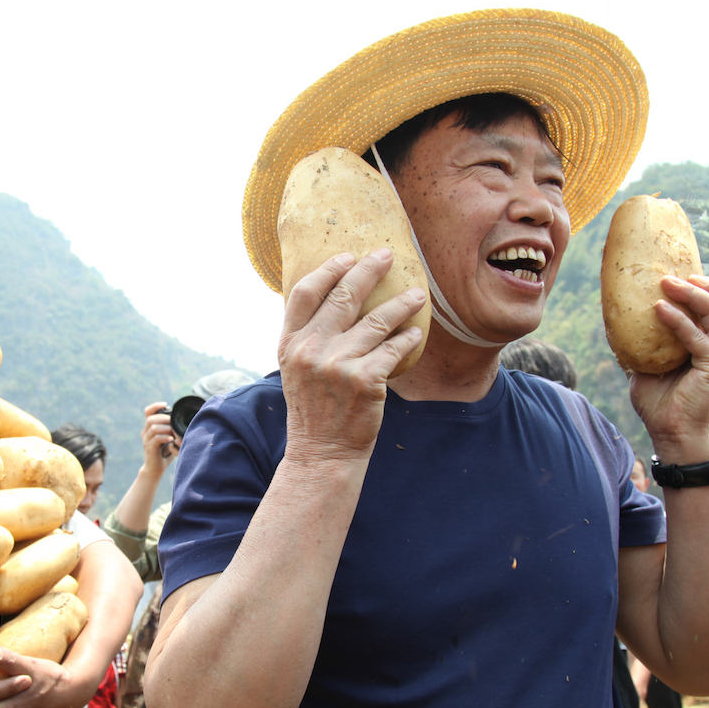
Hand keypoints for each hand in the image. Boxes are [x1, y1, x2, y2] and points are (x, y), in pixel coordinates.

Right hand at [140, 402, 179, 473]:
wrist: (155, 469)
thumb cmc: (164, 453)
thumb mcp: (168, 438)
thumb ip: (172, 429)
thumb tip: (184, 421)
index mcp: (149, 428)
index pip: (148, 412)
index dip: (155, 406)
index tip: (165, 404)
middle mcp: (145, 432)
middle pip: (151, 419)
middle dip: (165, 419)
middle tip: (174, 425)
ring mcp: (146, 440)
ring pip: (154, 427)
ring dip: (167, 429)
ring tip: (174, 434)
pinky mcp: (149, 448)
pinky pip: (156, 438)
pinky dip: (165, 437)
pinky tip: (171, 440)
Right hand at [279, 250, 425, 463]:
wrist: (322, 453)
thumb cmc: (314, 410)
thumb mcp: (295, 370)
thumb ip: (307, 338)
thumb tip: (331, 301)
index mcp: (290, 343)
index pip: (306, 292)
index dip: (328, 269)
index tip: (347, 256)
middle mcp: (311, 349)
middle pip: (344, 295)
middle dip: (369, 269)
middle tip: (387, 255)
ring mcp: (338, 364)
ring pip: (378, 319)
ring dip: (402, 303)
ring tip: (418, 295)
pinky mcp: (365, 380)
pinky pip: (394, 349)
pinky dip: (408, 339)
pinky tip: (415, 333)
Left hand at [629, 274, 708, 460]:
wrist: (668, 432)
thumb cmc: (658, 400)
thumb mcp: (644, 363)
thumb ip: (639, 341)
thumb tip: (614, 319)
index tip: (680, 273)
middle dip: (707, 282)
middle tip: (674, 274)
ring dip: (693, 293)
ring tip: (667, 283)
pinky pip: (698, 336)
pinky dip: (678, 320)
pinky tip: (659, 309)